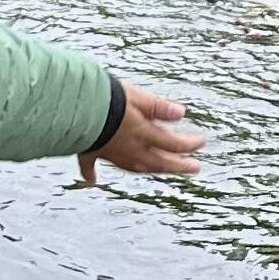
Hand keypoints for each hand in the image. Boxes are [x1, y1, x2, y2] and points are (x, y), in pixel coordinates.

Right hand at [79, 87, 202, 183]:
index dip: (189, 144)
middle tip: (194, 169)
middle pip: (159, 161)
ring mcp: (110, 153)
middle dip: (178, 165)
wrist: (77, 108)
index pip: (173, 143)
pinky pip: (90, 166)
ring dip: (149, 169)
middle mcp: (130, 150)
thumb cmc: (108, 99)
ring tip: (160, 171)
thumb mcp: (139, 97)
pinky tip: (91, 182)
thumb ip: (160, 107)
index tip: (202, 143)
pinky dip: (91, 174)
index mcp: (144, 135)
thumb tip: (181, 112)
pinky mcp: (89, 151)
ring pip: (134, 166)